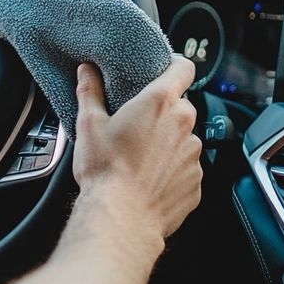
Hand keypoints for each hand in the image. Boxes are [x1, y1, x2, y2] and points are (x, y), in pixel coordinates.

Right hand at [72, 56, 203, 241]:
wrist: (121, 218)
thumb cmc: (106, 172)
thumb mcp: (90, 125)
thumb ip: (91, 92)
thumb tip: (87, 72)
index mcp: (160, 102)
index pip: (183, 68)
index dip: (175, 65)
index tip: (166, 69)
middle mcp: (184, 124)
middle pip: (181, 107)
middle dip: (163, 113)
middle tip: (138, 126)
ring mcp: (194, 154)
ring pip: (184, 139)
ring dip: (168, 144)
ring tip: (142, 159)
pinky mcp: (197, 181)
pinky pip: (186, 169)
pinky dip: (173, 171)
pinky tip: (150, 180)